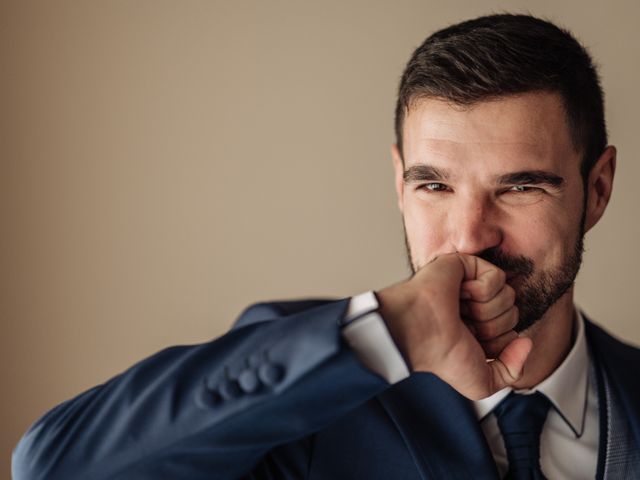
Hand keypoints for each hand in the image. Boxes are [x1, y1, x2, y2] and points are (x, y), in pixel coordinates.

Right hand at [376, 253, 531, 399]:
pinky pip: (498, 277)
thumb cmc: (441, 357)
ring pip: (508, 296)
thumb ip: (512, 372)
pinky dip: (481, 290)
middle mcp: (475, 307)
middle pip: (513, 315)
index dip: (497, 344)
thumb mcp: (481, 384)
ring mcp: (471, 285)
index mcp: (477, 331)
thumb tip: (527, 342)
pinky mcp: (467, 265)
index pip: (512, 334)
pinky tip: (459, 293)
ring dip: (485, 309)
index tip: (469, 344)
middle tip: (463, 326)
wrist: (420, 332)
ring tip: (459, 310)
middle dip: (493, 327)